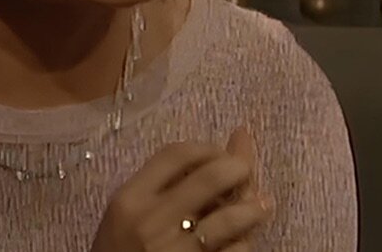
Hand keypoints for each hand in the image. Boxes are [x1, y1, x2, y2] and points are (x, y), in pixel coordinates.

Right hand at [91, 127, 273, 251]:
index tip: (219, 155)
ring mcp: (174, 250)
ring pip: (230, 218)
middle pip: (210, 177)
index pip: (177, 154)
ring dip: (254, 208)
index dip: (208, 148)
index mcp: (130, 199)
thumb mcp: (128, 213)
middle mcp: (152, 222)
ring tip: (261, 206)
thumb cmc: (121, 251)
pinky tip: (244, 238)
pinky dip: (244, 242)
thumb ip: (164, 184)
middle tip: (245, 173)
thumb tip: (228, 140)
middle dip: (239, 168)